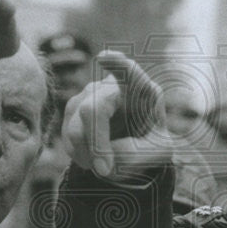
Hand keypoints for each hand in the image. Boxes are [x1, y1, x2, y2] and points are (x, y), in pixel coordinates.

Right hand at [62, 51, 174, 179]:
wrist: (134, 145)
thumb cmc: (150, 142)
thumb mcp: (157, 153)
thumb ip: (135, 156)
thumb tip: (102, 161)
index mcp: (142, 91)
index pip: (130, 73)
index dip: (117, 65)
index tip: (105, 58)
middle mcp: (114, 87)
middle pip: (92, 110)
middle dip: (96, 143)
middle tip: (105, 169)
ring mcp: (90, 94)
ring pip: (77, 128)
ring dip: (89, 153)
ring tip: (105, 162)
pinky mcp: (73, 107)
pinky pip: (68, 136)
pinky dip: (80, 153)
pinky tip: (93, 154)